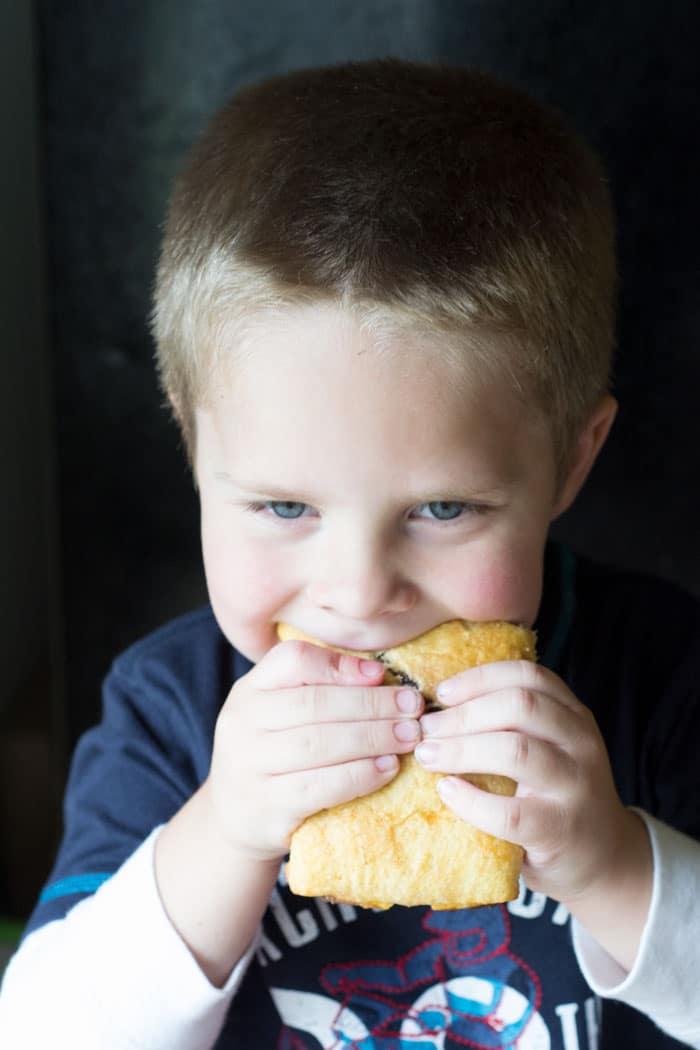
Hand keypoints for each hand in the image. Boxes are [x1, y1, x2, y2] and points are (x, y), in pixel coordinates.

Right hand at [205, 640, 423, 861]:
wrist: (238, 817)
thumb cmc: (276, 753)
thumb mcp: (283, 712)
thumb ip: (321, 685)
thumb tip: (376, 674)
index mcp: (249, 690)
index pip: (292, 660)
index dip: (340, 665)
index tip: (381, 674)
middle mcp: (242, 724)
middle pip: (313, 703)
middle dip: (371, 704)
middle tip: (412, 708)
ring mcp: (250, 767)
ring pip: (319, 744)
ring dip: (372, 737)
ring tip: (408, 736)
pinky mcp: (268, 808)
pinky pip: (321, 787)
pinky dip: (360, 775)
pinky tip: (387, 767)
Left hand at [415, 660, 638, 907]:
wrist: (603, 859)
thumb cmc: (555, 795)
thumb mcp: (550, 747)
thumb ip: (514, 724)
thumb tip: (439, 706)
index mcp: (572, 714)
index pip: (527, 675)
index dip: (479, 678)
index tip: (441, 693)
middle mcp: (580, 742)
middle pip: (520, 705)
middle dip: (463, 713)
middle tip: (426, 729)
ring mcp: (575, 786)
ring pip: (516, 750)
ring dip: (461, 749)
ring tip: (428, 756)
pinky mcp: (560, 830)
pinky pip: (509, 811)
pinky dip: (470, 800)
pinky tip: (447, 792)